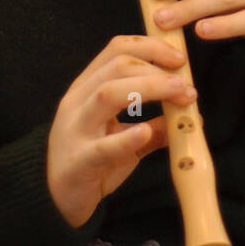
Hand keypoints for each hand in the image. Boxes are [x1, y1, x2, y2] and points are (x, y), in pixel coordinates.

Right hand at [46, 34, 196, 228]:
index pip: (116, 49)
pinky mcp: (79, 161)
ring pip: (107, 94)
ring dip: (150, 89)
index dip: (151, 47)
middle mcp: (78, 102)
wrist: (52, 198)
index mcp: (87, 88)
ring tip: (179, 96)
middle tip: (186, 85)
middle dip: (157, 69)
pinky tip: (146, 133)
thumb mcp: (123, 139)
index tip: (180, 59)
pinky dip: (126, 137)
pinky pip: (102, 147)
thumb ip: (153, 126)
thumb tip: (191, 118)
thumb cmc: (90, 163)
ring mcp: (76, 130)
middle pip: (117, 67)